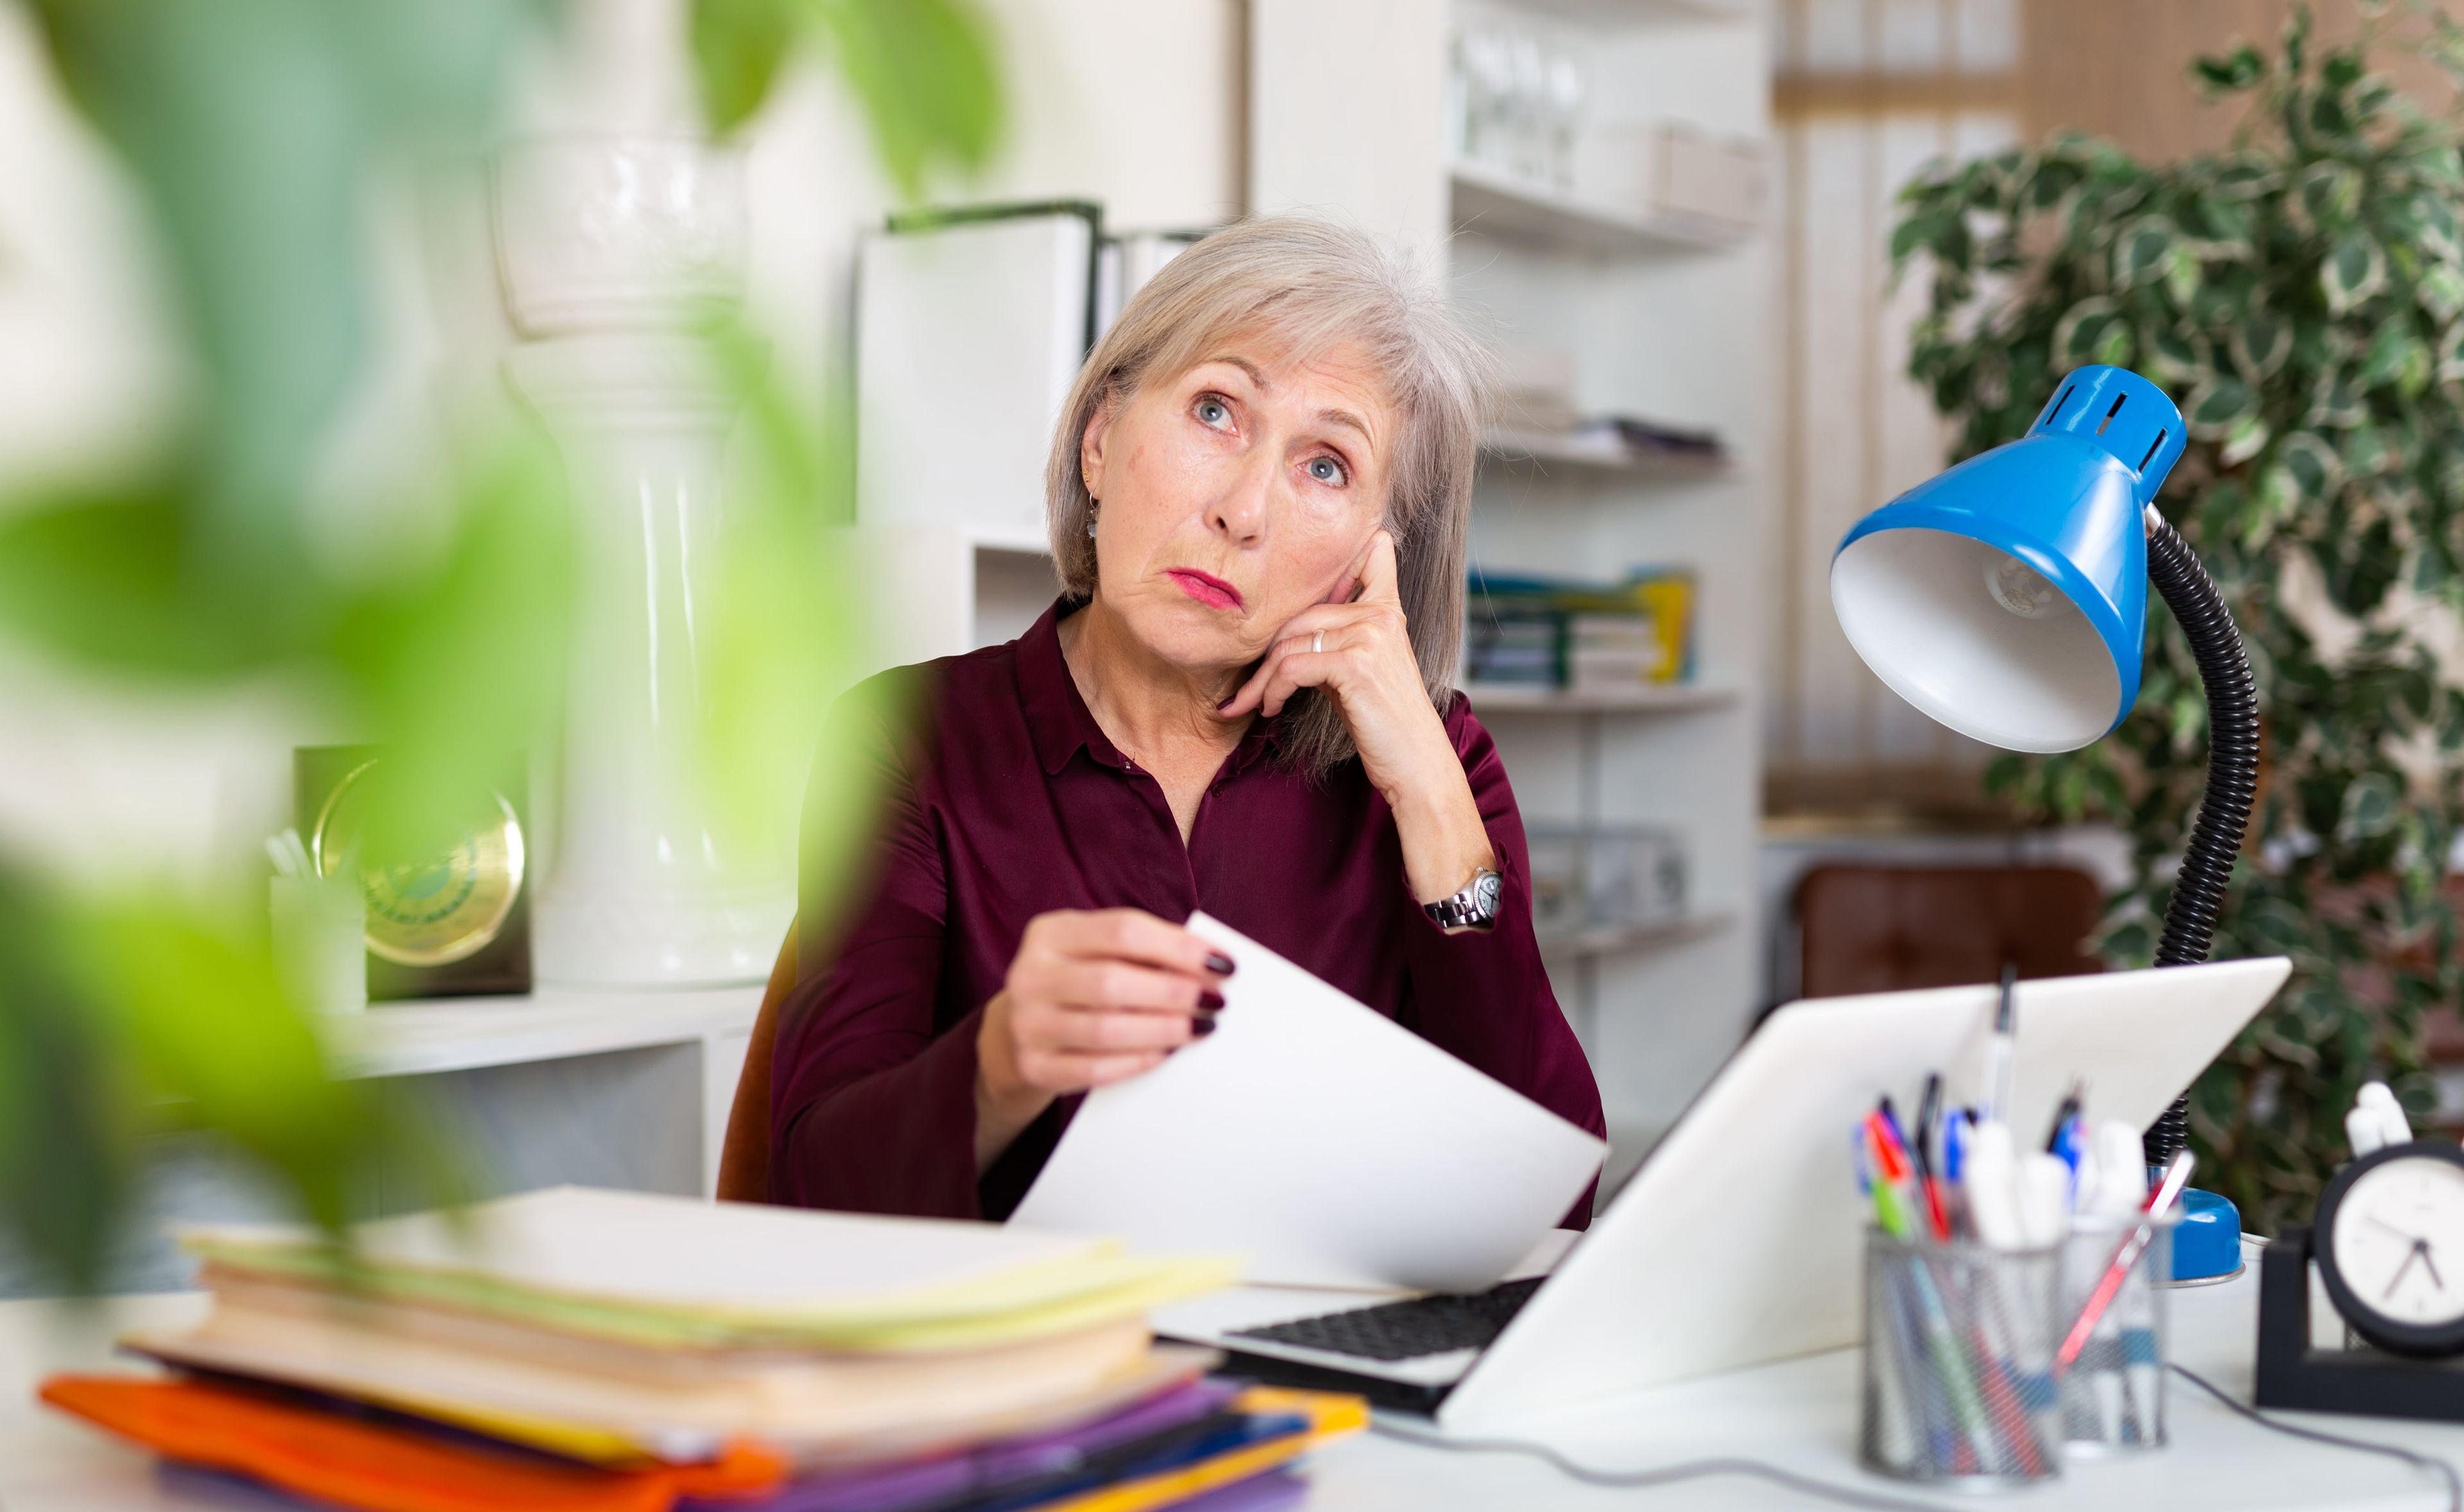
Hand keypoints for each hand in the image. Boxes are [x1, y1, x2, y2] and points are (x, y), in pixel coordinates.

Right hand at [973, 909, 1230, 1170]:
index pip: (1122, 931)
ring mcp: (1027, 1023)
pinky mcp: (1034, 1066)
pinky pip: (1094, 1069)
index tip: (1223, 963)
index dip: (1178, 947)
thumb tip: (1210, 966)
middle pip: (1112, 982)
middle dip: (1174, 993)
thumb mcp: (1096, 950)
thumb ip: (1144, 950)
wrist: (1018, 1029)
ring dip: (1164, 1029)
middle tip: (1216, 1002)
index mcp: (1050, 932)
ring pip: (1105, 1029)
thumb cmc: (1078, 980)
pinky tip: (1166, 1053)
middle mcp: (1030, 974)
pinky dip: (1137, 1062)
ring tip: (1200, 1027)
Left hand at [1215, 531, 1457, 813]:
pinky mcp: (1356, 664)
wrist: (1415, 764)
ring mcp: (1370, 635)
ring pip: (1289, 644)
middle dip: (1265, 653)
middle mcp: (1381, 614)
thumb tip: (1278, 639)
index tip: (1300, 588)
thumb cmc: (1383, 721)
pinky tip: (1272, 709)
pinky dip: (1273, 691)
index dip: (1342, 555)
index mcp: (1386, 609)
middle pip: (1300, 615)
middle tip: (1246, 688)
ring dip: (1262, 679)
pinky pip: (1292, 668)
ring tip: (1255, 703)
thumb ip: (1331, 641)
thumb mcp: (1357, 670)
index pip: (1374, 551)